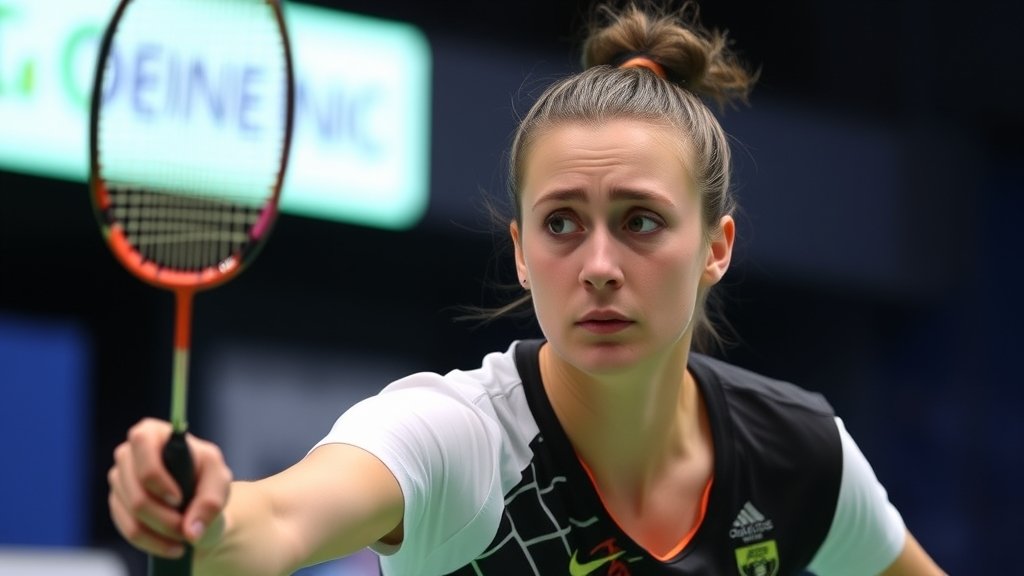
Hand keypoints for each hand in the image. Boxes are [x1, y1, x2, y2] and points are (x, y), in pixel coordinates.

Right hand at [108, 418, 231, 557]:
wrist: (199, 504)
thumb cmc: (206, 481)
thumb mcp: (219, 482)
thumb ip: (211, 501)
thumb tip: (191, 531)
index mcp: (153, 433)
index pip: (141, 444)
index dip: (157, 476)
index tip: (178, 498)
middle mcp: (128, 453)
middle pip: (137, 491)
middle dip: (164, 516)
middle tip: (187, 527)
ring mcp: (118, 480)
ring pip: (133, 514)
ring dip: (162, 531)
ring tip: (185, 536)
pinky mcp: (116, 504)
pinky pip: (129, 529)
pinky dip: (153, 542)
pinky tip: (172, 546)